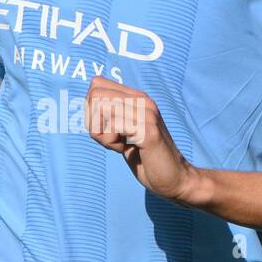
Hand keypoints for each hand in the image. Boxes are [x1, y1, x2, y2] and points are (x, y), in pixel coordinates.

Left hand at [84, 76, 197, 203]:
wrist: (174, 177)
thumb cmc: (145, 157)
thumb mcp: (123, 132)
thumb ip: (111, 116)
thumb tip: (87, 104)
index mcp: (137, 97)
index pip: (97, 83)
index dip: (89, 108)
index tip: (103, 127)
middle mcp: (142, 100)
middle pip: (95, 94)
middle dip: (92, 121)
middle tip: (108, 138)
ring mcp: (146, 114)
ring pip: (101, 108)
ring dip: (101, 133)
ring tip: (118, 145)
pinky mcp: (148, 131)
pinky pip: (113, 126)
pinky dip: (110, 142)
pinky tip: (124, 149)